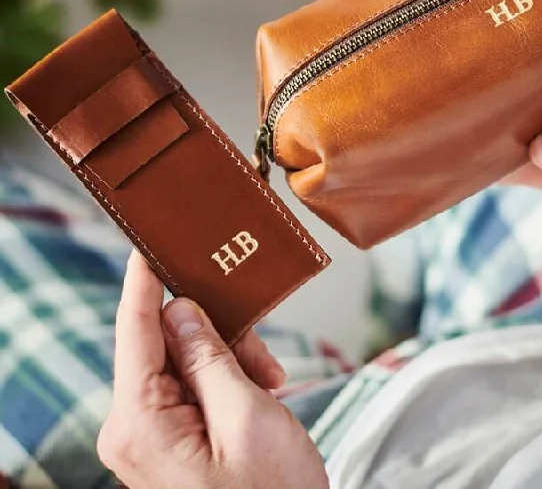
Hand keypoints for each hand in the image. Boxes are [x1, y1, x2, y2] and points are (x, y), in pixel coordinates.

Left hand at [97, 251, 327, 488]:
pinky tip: (263, 390)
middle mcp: (134, 426)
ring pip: (186, 360)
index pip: (134, 331)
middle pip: (167, 343)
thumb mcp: (247, 414)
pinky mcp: (170, 438)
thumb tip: (178, 309)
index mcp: (140, 422)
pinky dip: (230, 378)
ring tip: (270, 379)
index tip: (146, 241)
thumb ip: (209, 356)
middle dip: (216, 332)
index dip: (141, 281)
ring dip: (231, 357)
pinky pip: (194, 384)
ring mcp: (150, 434)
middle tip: (259, 346)